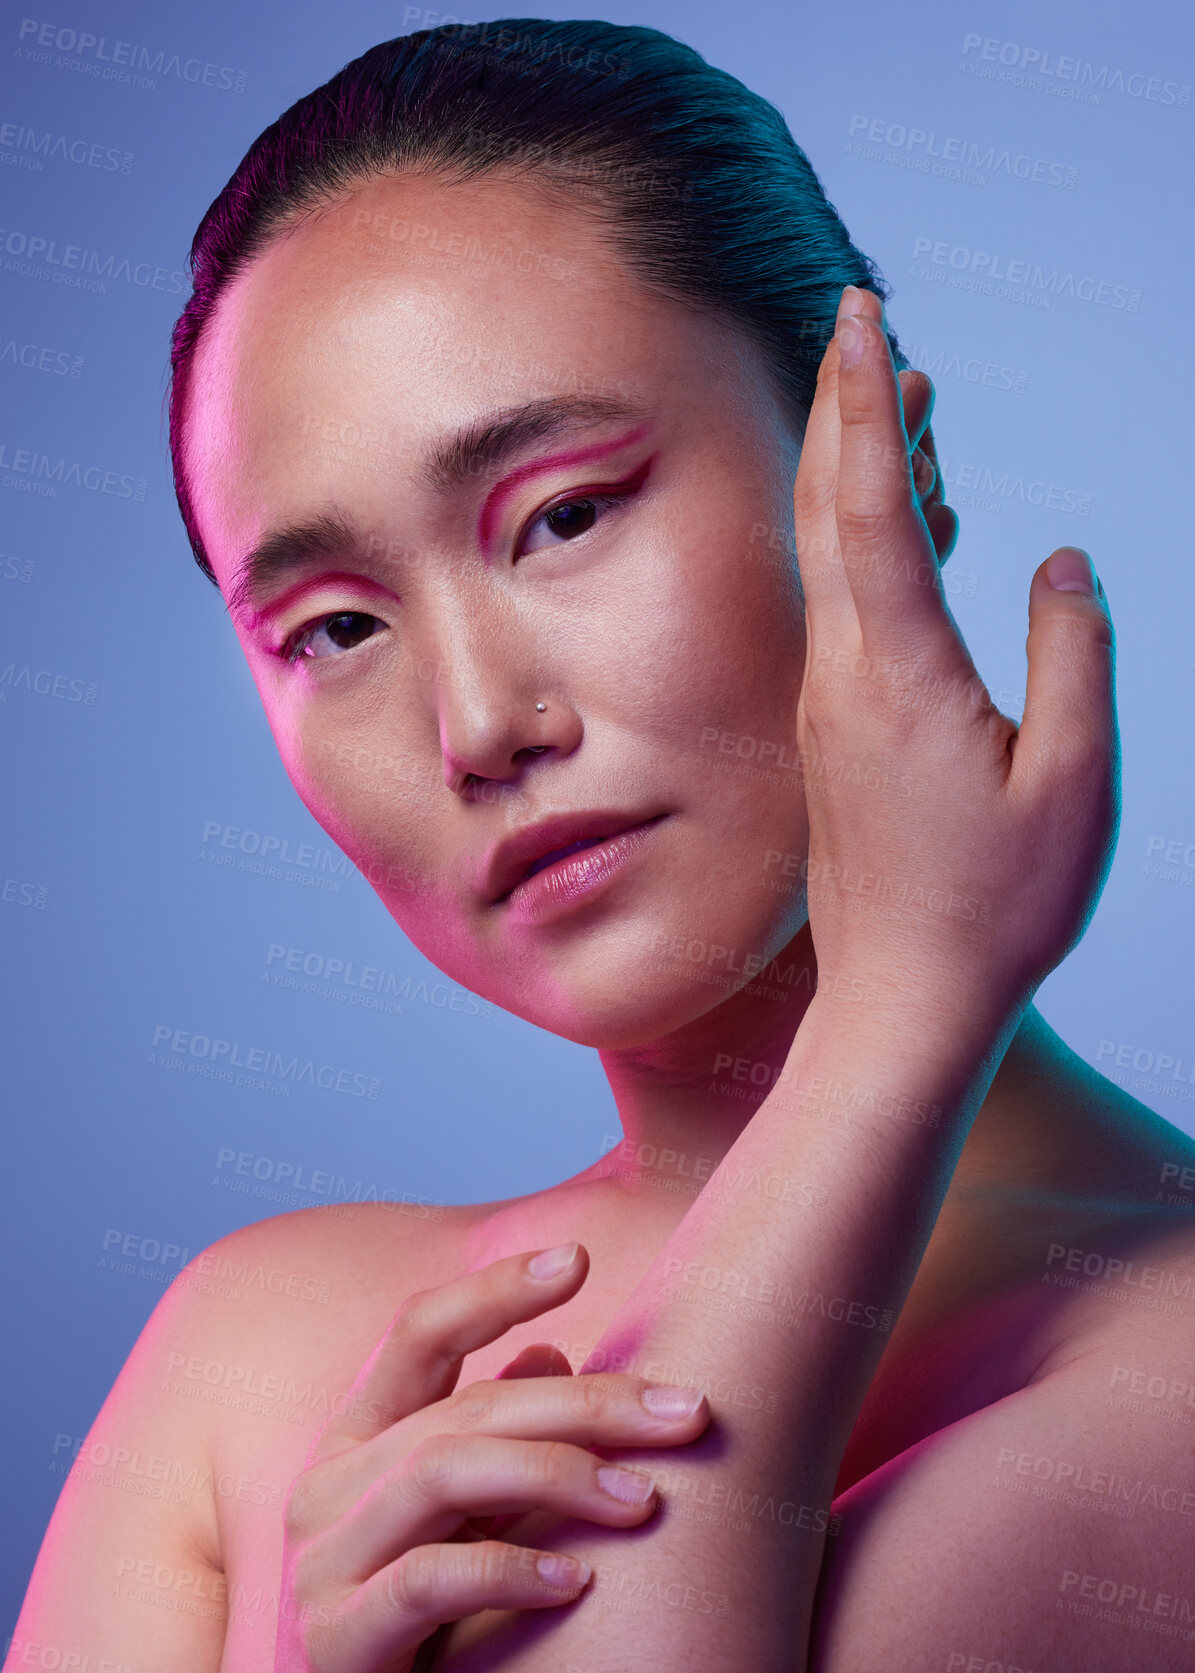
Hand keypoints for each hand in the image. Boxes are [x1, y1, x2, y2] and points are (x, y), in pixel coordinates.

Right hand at [274, 1242, 708, 1671]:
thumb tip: (552, 1351)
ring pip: (444, 1472)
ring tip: (646, 1501)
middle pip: (465, 1407)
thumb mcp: (462, 1519)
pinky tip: (580, 1581)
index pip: (417, 1331)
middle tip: (687, 1412)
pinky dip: (508, 1571)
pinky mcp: (334, 1641)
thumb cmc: (421, 1622)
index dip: (495, 1288)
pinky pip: (426, 1581)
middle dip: (587, 1403)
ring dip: (559, 1475)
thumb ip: (494, 1439)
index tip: (580, 1256)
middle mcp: (327, 1486)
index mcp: (356, 1440)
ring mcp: (321, 1563)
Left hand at [791, 285, 1118, 1035]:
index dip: (866, 400)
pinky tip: (910, 518)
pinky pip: (847, 605)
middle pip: (832, 508)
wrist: (904, 998)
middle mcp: (842, 673)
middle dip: (847, 402)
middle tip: (859, 315)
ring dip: (861, 466)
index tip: (862, 315)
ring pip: (834, 555)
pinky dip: (872, 540)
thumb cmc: (997, 906)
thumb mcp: (1070, 782)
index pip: (868, 503)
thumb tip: (1061, 558)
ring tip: (901, 391)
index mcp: (895, 671)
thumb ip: (1072, 655)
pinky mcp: (837, 729)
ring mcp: (830, 701)